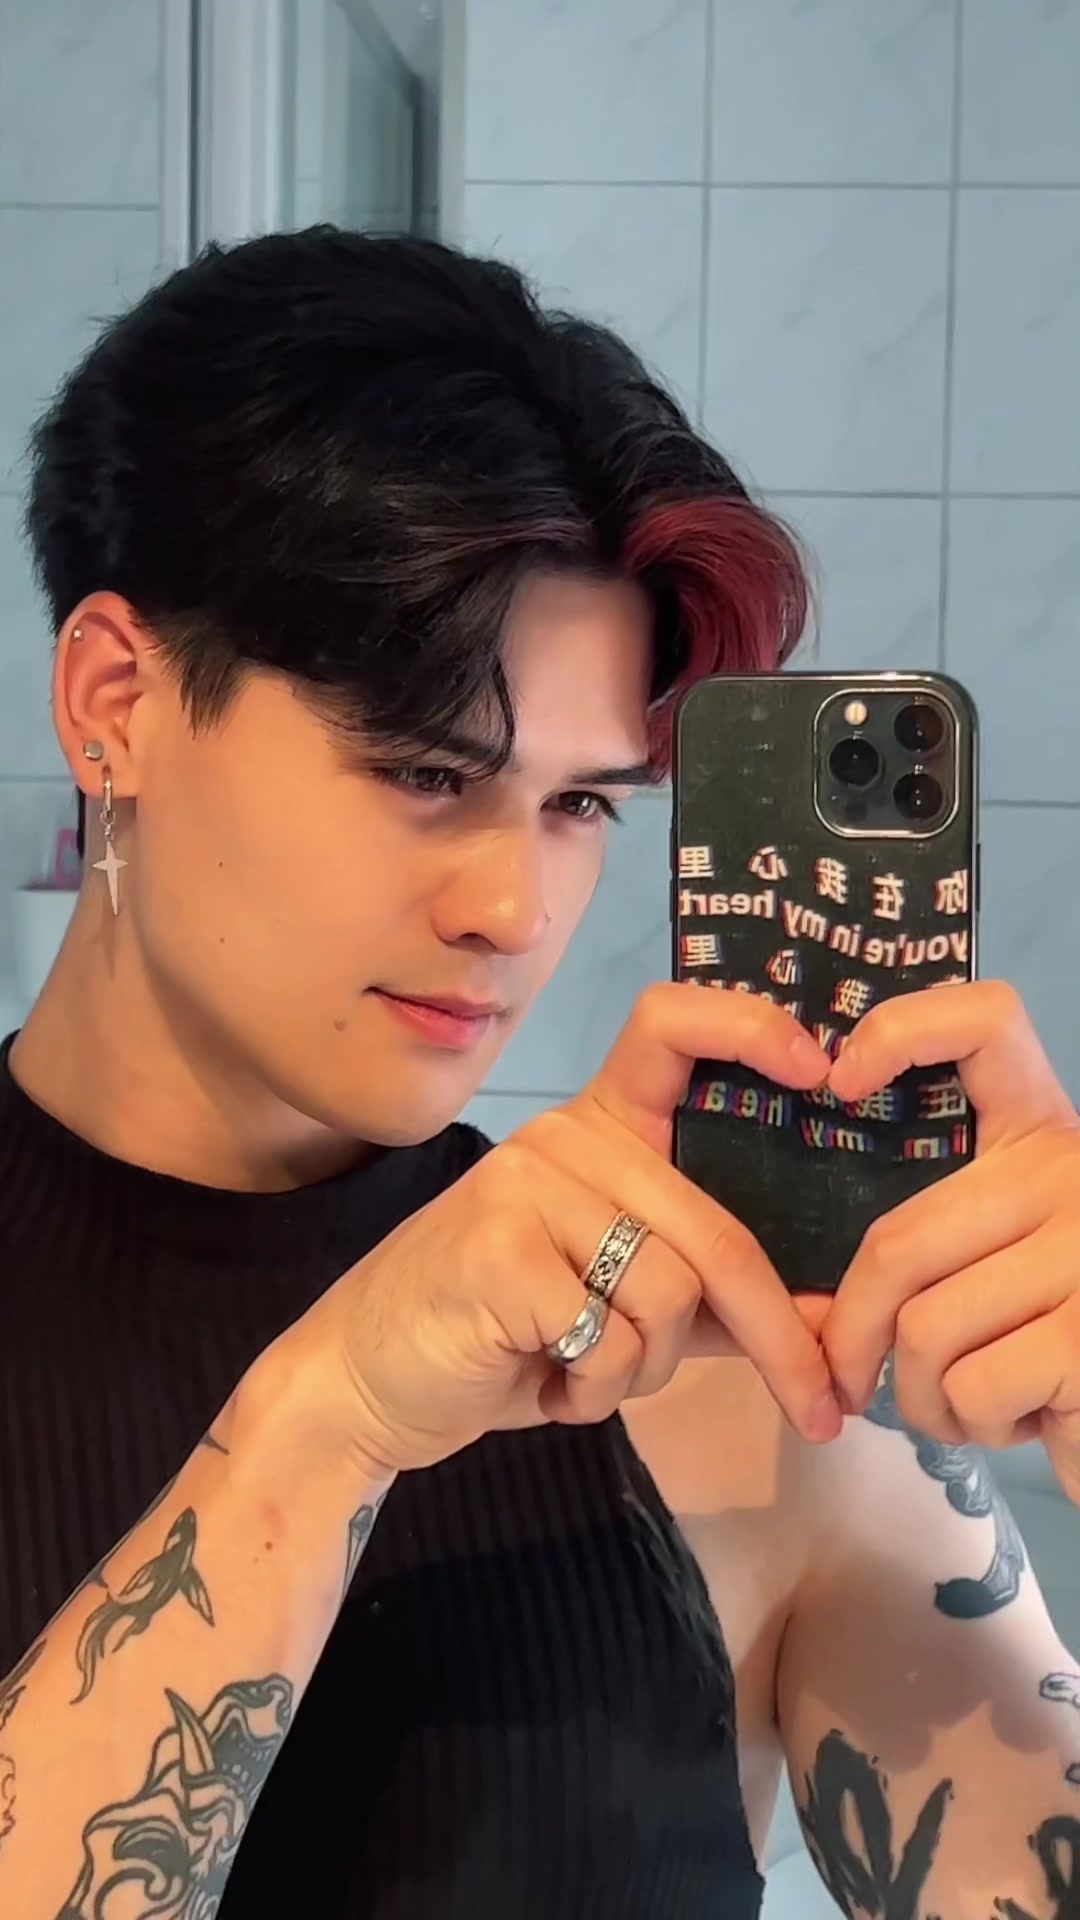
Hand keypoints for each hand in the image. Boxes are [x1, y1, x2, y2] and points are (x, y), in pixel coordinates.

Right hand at [286, 984, 842, 1475]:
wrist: (367, 1381)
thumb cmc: (501, 1335)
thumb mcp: (619, 1306)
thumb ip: (709, 1295)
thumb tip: (831, 1320)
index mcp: (598, 1129)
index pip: (670, 1026)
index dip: (750, 1028)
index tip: (822, 1070)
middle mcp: (563, 1138)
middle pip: (713, 1228)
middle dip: (779, 1337)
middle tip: (823, 1410)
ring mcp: (526, 1184)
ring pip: (671, 1292)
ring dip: (646, 1368)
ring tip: (585, 1372)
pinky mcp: (500, 1246)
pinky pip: (615, 1336)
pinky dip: (598, 1388)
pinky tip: (547, 1382)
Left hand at [820, 981, 1079, 1500]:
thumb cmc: (1054, 1340)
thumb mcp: (999, 1261)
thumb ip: (928, 1246)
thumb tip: (807, 1302)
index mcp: (1044, 1133)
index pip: (989, 1023)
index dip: (904, 1028)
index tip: (840, 1078)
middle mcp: (1073, 1170)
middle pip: (901, 1239)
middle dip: (850, 1332)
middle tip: (845, 1379)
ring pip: (924, 1326)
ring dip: (919, 1396)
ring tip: (962, 1403)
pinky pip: (968, 1386)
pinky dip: (968, 1424)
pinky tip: (1010, 1420)